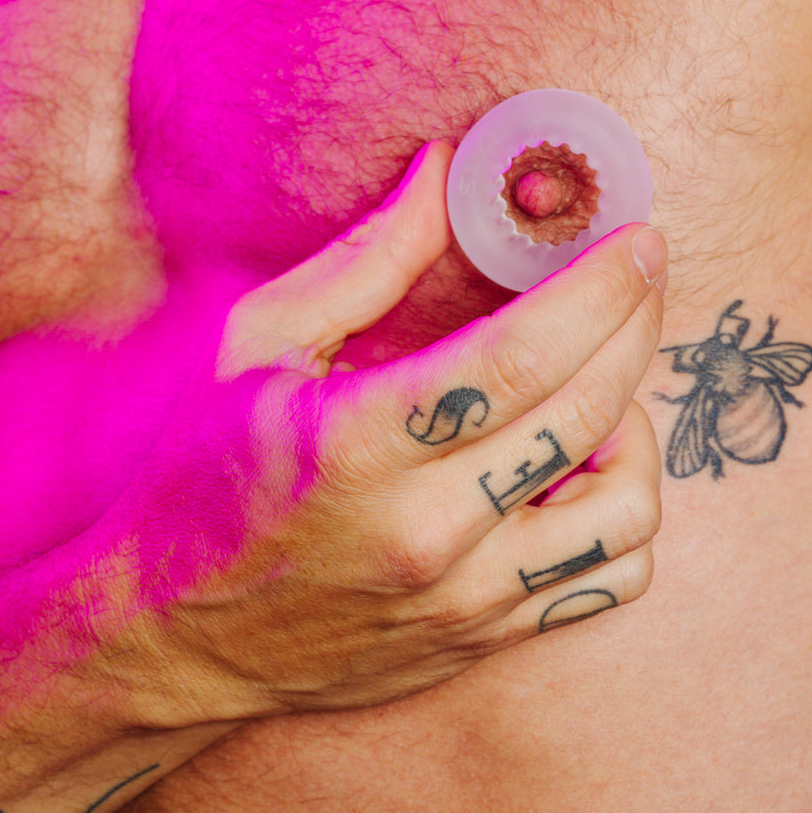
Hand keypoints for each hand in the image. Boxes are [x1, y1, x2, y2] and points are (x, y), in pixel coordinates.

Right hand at [118, 142, 664, 726]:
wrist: (175, 638)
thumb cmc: (200, 480)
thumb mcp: (254, 349)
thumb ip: (364, 262)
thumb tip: (447, 174)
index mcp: (356, 447)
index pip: (518, 358)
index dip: (597, 289)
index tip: (636, 241)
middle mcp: (424, 532)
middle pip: (586, 416)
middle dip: (634, 326)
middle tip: (634, 281)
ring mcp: (464, 597)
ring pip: (625, 510)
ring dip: (634, 432)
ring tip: (592, 393)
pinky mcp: (484, 636)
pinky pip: (610, 577)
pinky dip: (621, 515)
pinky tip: (577, 473)